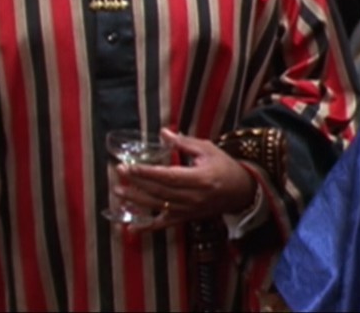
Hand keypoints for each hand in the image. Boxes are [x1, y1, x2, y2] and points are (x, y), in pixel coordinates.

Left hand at [115, 129, 256, 230]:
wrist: (242, 192)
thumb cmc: (225, 167)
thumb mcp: (207, 149)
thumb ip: (183, 143)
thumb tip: (163, 133)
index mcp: (200, 178)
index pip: (168, 176)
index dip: (147, 173)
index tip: (130, 166)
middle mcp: (193, 197)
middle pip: (160, 191)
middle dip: (137, 182)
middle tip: (118, 172)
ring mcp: (189, 210)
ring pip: (158, 207)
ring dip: (136, 200)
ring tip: (118, 192)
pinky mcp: (186, 218)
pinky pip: (164, 224)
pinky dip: (147, 227)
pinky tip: (131, 226)